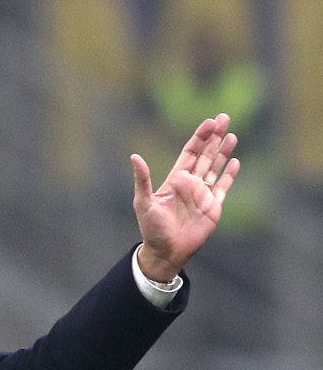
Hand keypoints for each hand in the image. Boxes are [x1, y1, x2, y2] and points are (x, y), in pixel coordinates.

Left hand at [132, 113, 239, 282]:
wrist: (166, 251)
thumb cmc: (151, 228)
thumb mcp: (144, 202)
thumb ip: (143, 179)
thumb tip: (134, 156)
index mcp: (175, 180)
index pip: (190, 153)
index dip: (199, 137)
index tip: (208, 122)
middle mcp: (191, 184)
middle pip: (206, 155)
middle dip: (214, 137)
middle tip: (224, 118)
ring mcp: (203, 194)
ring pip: (216, 168)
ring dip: (224, 152)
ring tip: (232, 135)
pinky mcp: (213, 207)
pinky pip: (223, 187)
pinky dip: (229, 175)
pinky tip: (235, 162)